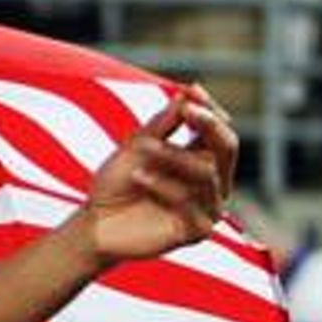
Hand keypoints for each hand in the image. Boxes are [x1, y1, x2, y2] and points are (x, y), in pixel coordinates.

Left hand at [80, 84, 238, 263]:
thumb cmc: (116, 185)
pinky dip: (162, 185)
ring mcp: (208, 209)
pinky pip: (189, 202)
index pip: (220, 132)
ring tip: (142, 148)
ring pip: (206, 173)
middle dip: (208, 125)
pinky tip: (138, 176)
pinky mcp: (196, 231)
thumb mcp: (136, 148)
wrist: (94, 224)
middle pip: (227, 149)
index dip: (209, 110)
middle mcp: (213, 185)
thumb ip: (162, 125)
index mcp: (204, 163)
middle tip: (186, 110)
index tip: (192, 90)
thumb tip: (186, 94)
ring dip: (173, 155)